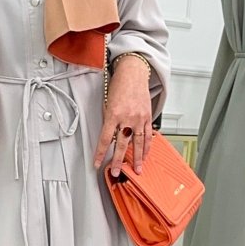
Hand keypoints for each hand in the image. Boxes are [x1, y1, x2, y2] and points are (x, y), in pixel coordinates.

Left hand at [93, 56, 152, 175]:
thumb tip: (108, 137)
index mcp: (113, 114)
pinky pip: (148, 135)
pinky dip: (147, 147)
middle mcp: (127, 118)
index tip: (97, 163)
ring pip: (138, 143)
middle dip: (118, 160)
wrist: (134, 73)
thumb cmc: (119, 86)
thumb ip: (108, 121)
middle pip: (121, 144)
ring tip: (136, 170)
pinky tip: (145, 155)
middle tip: (116, 172)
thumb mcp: (107, 103)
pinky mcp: (148, 117)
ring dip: (137, 158)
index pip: (105, 139)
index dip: (100, 153)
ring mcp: (139, 118)